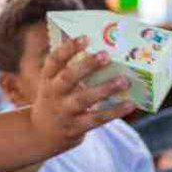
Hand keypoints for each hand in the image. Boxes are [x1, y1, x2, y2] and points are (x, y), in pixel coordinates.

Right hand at [31, 36, 135, 151]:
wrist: (42, 134)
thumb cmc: (57, 100)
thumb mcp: (55, 84)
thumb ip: (72, 70)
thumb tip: (106, 51)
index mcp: (48, 79)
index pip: (54, 60)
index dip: (68, 48)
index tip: (85, 38)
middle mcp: (53, 94)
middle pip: (68, 78)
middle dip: (86, 66)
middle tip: (105, 55)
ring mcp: (63, 112)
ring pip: (83, 99)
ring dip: (105, 89)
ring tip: (124, 80)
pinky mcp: (75, 128)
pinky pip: (96, 119)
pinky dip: (114, 111)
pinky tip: (129, 104)